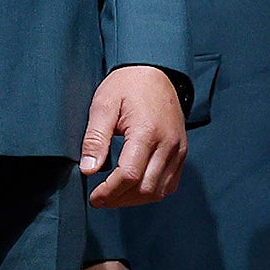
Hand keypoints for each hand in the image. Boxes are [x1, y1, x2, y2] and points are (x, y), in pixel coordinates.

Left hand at [81, 65, 187, 207]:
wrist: (154, 70)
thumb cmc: (127, 85)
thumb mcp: (104, 105)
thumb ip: (95, 138)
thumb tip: (88, 169)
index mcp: (147, 132)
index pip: (129, 175)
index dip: (109, 192)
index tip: (94, 197)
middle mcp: (168, 144)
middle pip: (146, 188)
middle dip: (120, 199)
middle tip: (100, 199)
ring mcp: (178, 149)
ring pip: (159, 191)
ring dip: (135, 199)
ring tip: (114, 195)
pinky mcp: (182, 151)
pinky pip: (170, 183)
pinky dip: (152, 192)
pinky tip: (134, 188)